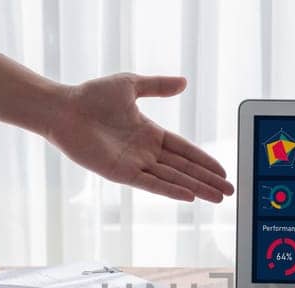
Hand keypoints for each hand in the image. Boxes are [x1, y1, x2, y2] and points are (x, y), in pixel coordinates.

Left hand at [47, 73, 233, 202]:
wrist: (64, 108)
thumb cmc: (91, 95)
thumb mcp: (131, 85)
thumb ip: (158, 86)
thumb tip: (184, 83)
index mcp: (150, 133)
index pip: (185, 150)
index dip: (205, 160)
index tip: (223, 170)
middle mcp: (145, 152)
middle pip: (184, 168)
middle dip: (208, 179)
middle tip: (230, 191)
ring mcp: (134, 164)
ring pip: (173, 179)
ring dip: (196, 188)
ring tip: (217, 198)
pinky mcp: (121, 173)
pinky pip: (151, 184)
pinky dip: (170, 190)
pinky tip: (189, 196)